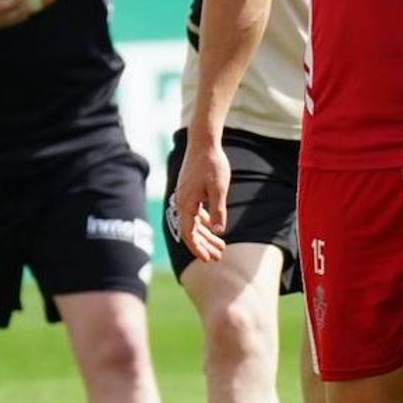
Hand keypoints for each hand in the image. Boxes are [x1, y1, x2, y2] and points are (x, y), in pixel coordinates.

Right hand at [172, 131, 230, 262]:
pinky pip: (195, 213)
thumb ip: (218, 210)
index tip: (208, 260)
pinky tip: (215, 229)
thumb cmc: (212, 164)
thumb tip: (219, 231)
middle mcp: (182, 202)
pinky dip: (205, 223)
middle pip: (191, 231)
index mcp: (186, 204)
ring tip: (221, 247)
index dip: (198, 249)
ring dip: (206, 236)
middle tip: (218, 258)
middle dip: (204, 246)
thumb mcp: (218, 188)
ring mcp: (185, 196)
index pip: (189, 234)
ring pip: (194, 223)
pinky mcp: (189, 191)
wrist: (203, 142)